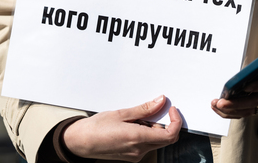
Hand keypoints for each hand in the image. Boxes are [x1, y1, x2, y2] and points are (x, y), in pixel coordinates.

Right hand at [62, 95, 181, 160]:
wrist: (81, 142)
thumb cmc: (96, 127)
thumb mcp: (121, 113)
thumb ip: (144, 109)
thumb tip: (160, 102)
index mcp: (137, 138)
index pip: (170, 134)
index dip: (176, 121)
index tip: (172, 109)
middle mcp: (139, 150)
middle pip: (166, 139)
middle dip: (166, 123)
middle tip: (158, 109)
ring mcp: (136, 155)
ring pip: (157, 142)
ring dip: (155, 128)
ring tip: (138, 117)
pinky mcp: (132, 156)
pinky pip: (147, 145)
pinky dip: (147, 133)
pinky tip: (134, 125)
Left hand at [211, 43, 257, 118]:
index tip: (245, 85)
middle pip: (253, 103)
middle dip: (236, 104)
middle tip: (221, 102)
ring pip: (245, 111)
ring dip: (229, 110)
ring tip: (215, 104)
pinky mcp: (254, 105)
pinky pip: (241, 112)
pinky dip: (229, 112)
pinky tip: (217, 107)